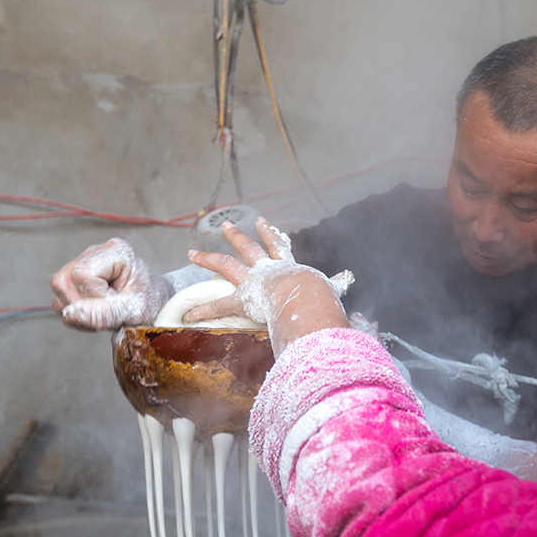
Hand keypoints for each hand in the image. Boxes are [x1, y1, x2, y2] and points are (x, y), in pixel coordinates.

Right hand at [49, 238, 175, 330]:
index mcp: (116, 251)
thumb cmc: (151, 304)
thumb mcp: (132, 312)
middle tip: (111, 311)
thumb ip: (102, 314)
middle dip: (84, 305)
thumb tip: (68, 314)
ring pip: (59, 288)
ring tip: (105, 311)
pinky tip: (97, 311)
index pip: (82, 275)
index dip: (94, 297)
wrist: (157, 304)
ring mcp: (85, 261)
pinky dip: (76, 312)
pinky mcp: (77, 274)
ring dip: (79, 310)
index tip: (117, 304)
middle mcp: (97, 250)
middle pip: (63, 280)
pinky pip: (60, 297)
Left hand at [185, 217, 351, 354]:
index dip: (269, 233)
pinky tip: (188, 315)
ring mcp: (252, 282)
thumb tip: (349, 279)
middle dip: (236, 236)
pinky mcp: (242, 300)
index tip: (261, 221)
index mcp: (287, 266)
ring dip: (207, 259)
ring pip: (225, 266)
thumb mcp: (331, 286)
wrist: (306, 297)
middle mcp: (266, 269)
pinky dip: (203, 311)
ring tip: (191, 252)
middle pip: (247, 249)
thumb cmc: (319, 294)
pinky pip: (219, 306)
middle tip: (226, 225)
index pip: (277, 246)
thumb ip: (337, 283)